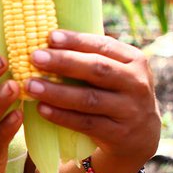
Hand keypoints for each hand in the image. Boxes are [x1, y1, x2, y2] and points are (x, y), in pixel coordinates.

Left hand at [24, 30, 160, 166]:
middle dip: (64, 62)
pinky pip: (86, 123)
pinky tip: (42, 109)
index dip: (76, 41)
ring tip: (31, 85)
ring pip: (89, 99)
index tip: (50, 36)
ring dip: (57, 92)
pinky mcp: (119, 134)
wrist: (141, 136)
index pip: (104, 45)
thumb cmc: (116, 94)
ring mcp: (129, 110)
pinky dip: (62, 116)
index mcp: (134, 60)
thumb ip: (91, 57)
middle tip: (34, 57)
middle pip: (97, 69)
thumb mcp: (116, 72)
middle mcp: (136, 83)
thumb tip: (47, 41)